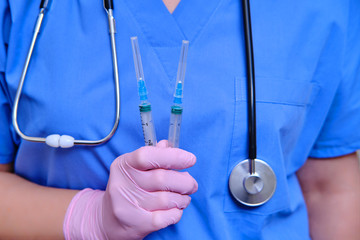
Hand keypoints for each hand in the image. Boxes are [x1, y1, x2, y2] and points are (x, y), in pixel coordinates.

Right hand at [63, 140, 197, 239]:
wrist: (107, 221)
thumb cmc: (128, 189)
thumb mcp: (134, 169)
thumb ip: (153, 155)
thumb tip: (168, 145)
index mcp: (123, 165)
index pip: (147, 156)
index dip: (172, 156)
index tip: (191, 159)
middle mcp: (122, 184)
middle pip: (162, 179)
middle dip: (185, 181)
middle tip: (191, 184)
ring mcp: (127, 206)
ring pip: (167, 199)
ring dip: (182, 198)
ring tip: (184, 198)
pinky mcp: (135, 224)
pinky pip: (165, 217)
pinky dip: (176, 213)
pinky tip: (176, 209)